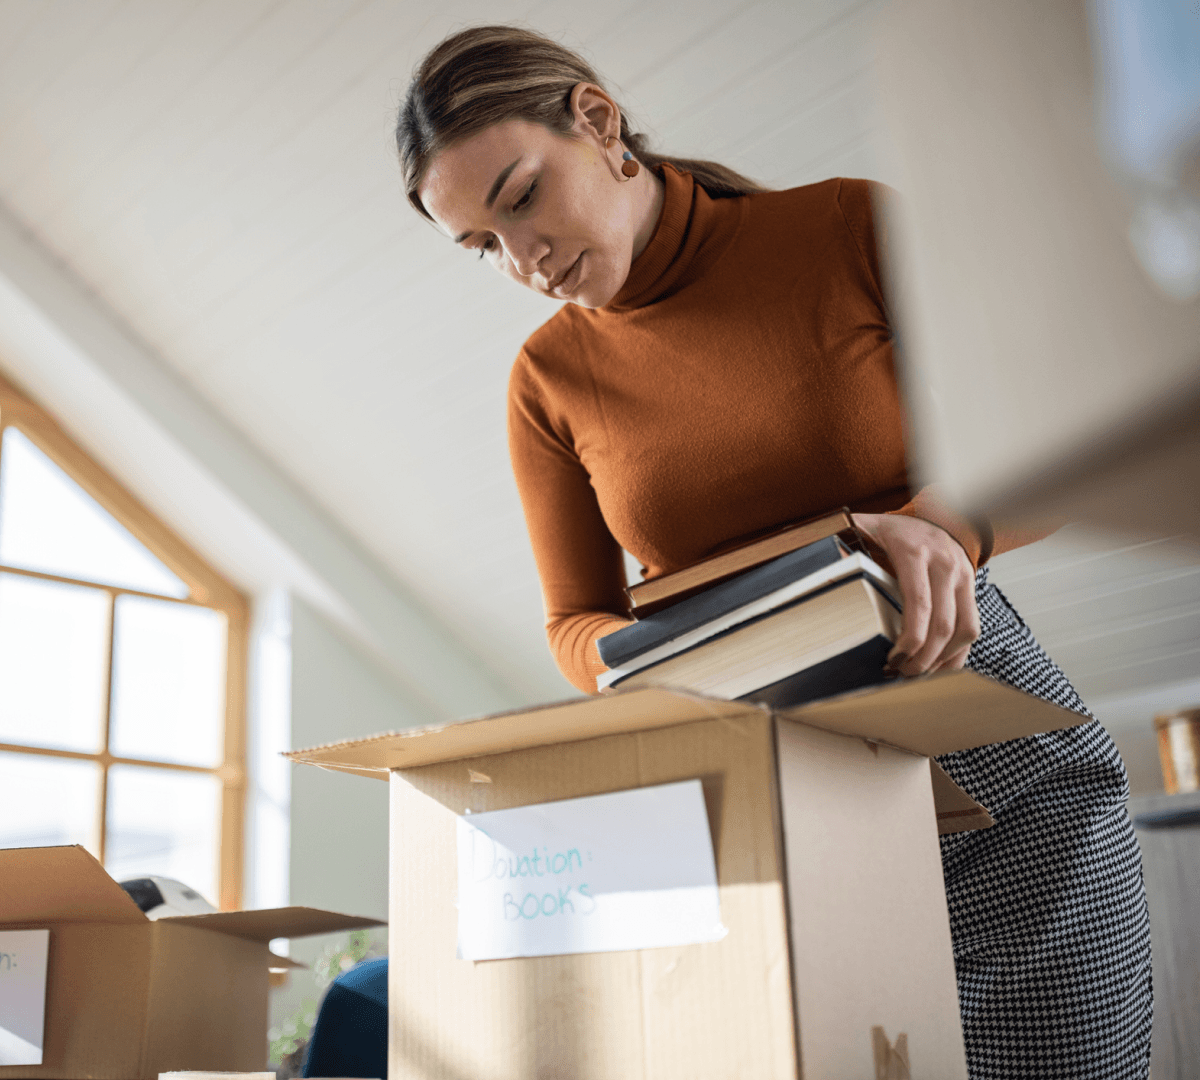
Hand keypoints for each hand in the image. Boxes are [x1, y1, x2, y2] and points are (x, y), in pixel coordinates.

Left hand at [851, 512, 979, 675]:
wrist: (938, 516)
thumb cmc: (899, 530)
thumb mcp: (870, 527)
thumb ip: (846, 540)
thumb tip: (822, 557)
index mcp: (915, 553)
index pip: (920, 603)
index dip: (911, 637)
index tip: (894, 658)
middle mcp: (944, 566)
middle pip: (943, 624)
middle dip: (924, 657)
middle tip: (902, 674)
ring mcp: (963, 578)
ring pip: (964, 630)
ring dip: (942, 659)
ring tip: (918, 673)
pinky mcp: (972, 590)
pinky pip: (972, 628)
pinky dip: (957, 653)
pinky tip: (937, 666)